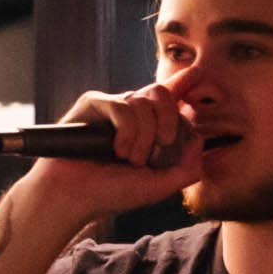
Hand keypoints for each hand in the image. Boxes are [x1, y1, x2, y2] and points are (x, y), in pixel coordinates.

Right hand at [13, 84, 207, 237]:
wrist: (73, 196)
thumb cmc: (111, 192)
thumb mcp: (159, 186)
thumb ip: (187, 168)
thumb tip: (199, 138)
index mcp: (149, 127)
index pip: (174, 101)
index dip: (184, 88)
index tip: (196, 77)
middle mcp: (132, 112)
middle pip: (164, 95)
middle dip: (167, 125)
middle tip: (154, 154)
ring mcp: (113, 106)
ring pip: (145, 102)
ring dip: (143, 138)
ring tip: (127, 160)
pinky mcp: (94, 103)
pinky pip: (123, 106)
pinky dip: (126, 132)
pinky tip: (116, 150)